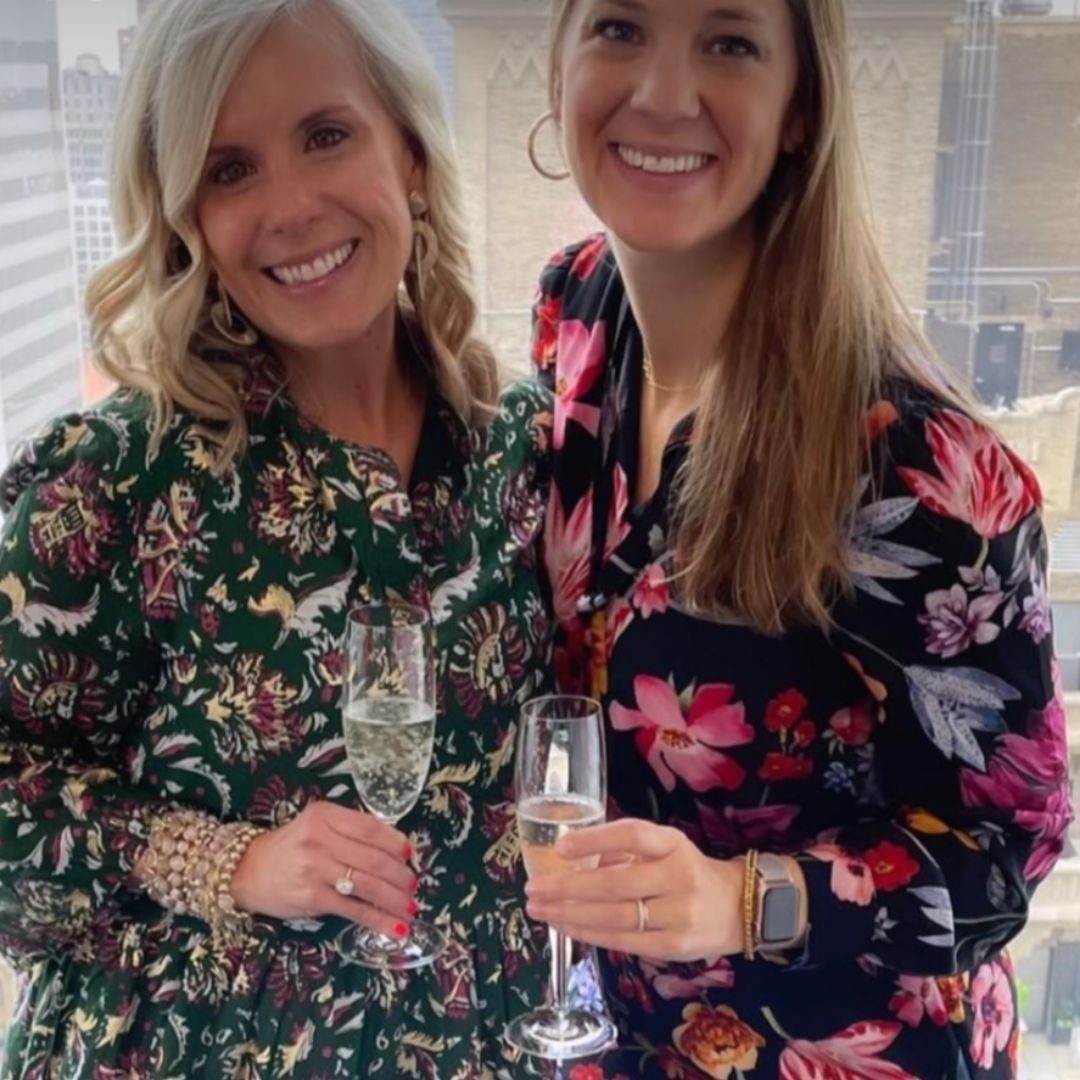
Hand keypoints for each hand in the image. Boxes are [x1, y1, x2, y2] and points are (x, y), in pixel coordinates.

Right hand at [231, 801, 417, 937]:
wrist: (248, 871)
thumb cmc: (291, 847)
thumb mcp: (318, 826)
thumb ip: (349, 831)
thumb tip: (395, 849)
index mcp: (325, 816)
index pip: (370, 828)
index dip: (395, 843)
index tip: (409, 855)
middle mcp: (320, 839)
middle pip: (373, 858)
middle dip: (400, 875)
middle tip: (413, 885)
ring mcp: (315, 869)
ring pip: (367, 884)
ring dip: (395, 898)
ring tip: (411, 906)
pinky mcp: (312, 898)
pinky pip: (353, 909)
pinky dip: (378, 919)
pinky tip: (396, 926)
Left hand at [524, 819, 744, 961]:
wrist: (737, 908)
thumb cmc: (687, 871)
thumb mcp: (665, 847)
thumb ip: (624, 851)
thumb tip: (571, 859)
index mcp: (673, 845)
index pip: (632, 836)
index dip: (595, 840)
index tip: (560, 848)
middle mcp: (677, 877)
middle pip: (615, 883)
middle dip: (568, 888)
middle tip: (534, 888)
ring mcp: (678, 915)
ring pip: (615, 917)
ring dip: (571, 915)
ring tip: (540, 910)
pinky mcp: (674, 946)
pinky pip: (624, 941)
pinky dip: (590, 935)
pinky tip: (567, 928)